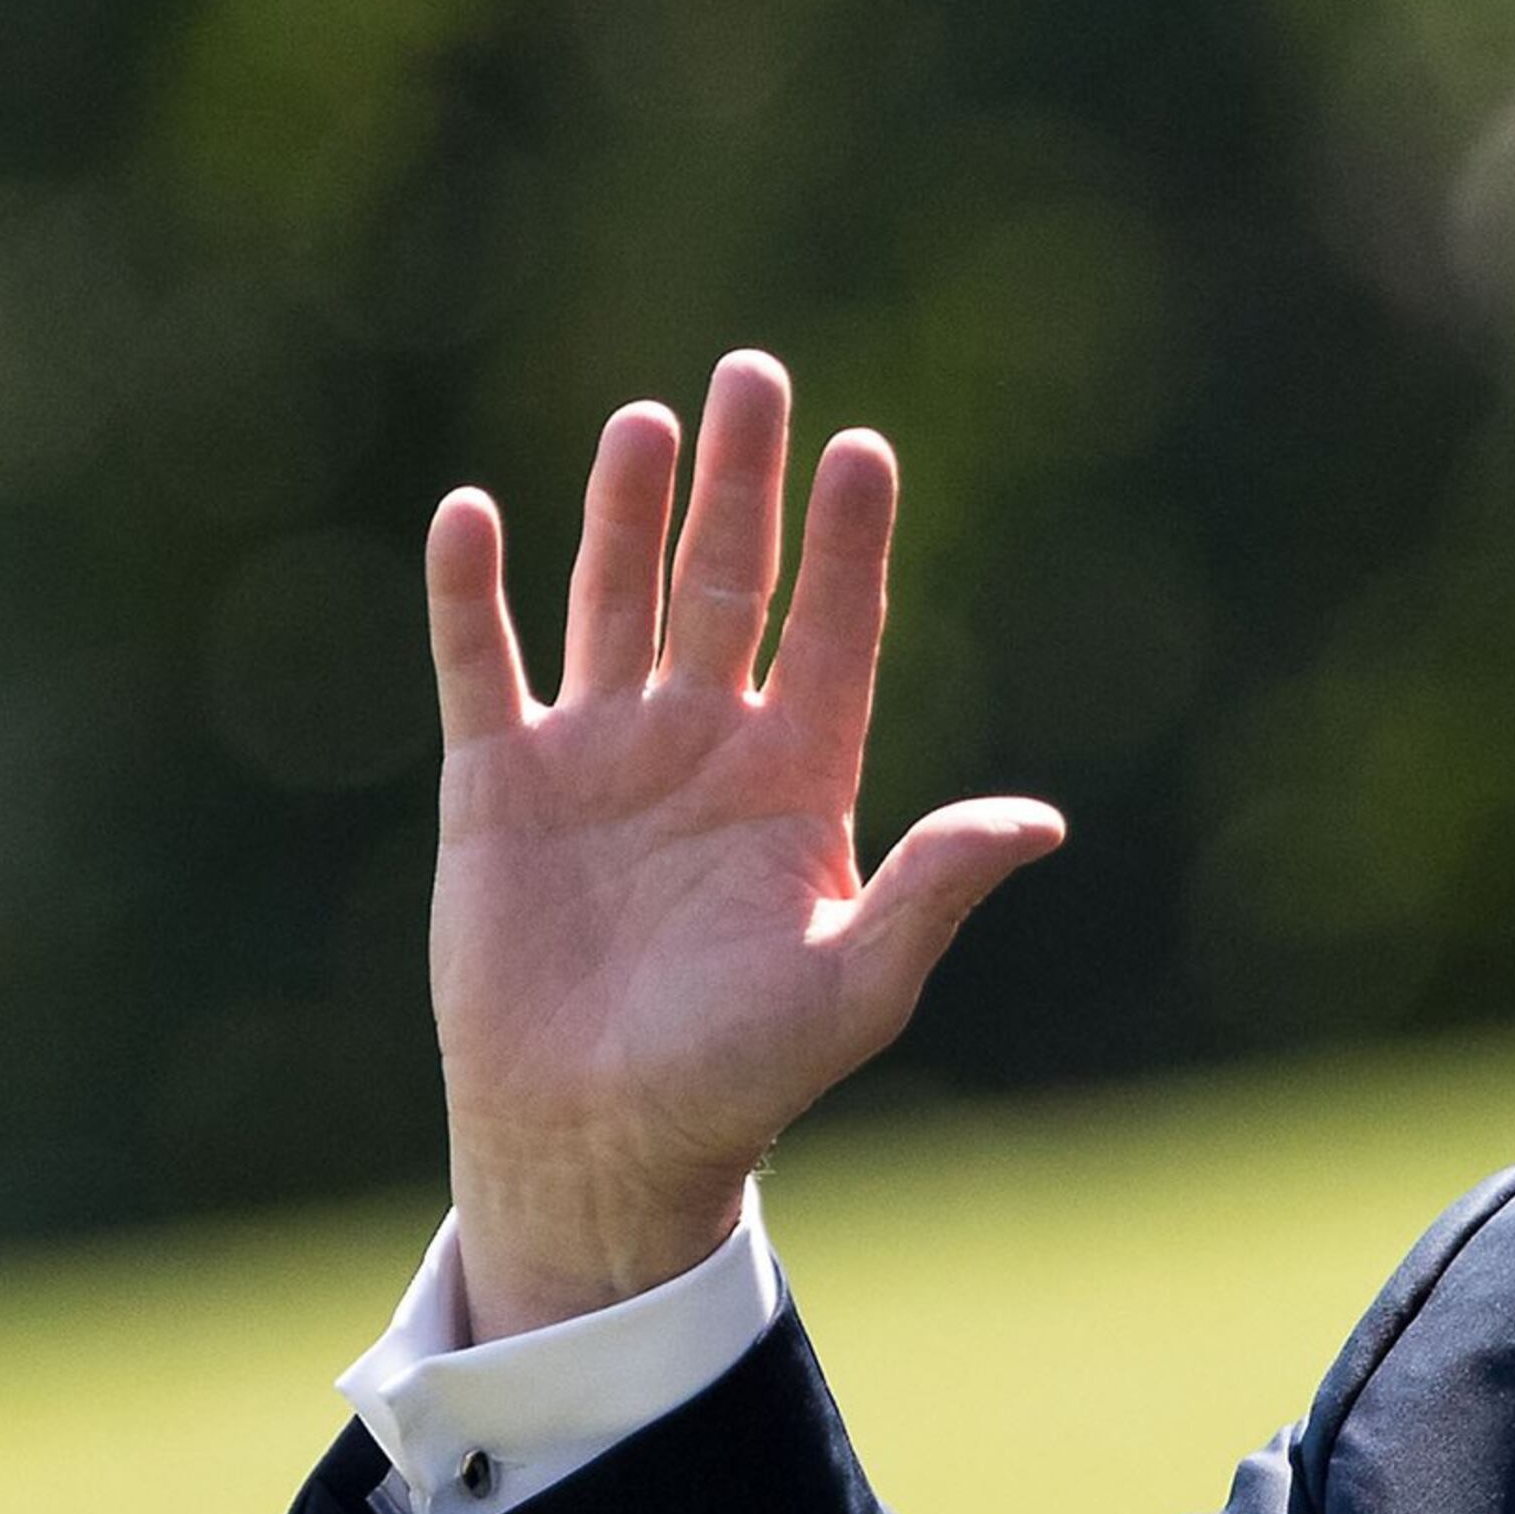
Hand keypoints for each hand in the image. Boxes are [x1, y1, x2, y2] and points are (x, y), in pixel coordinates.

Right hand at [423, 352, 1063, 1339]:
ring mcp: (603, 757)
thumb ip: (935, 889)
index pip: (835, 632)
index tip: (863, 451)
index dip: (848, 545)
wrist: (603, 1139)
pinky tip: (476, 515)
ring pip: (618, 601)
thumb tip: (1041, 822)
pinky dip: (473, 595)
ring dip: (628, 513)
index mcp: (801, 782)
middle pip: (730, 585)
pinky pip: (483, 667)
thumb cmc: (743, 1075)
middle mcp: (706, 746)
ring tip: (649, 420)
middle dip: (742, 486)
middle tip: (755, 374)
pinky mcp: (500, 786)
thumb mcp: (856, 984)